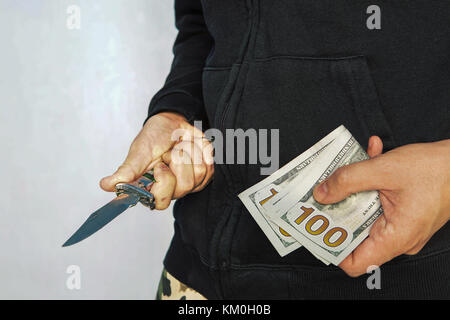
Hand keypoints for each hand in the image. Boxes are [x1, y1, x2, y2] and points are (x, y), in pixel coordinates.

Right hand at [100, 112, 213, 209]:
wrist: (173, 123)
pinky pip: (210, 164)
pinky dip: (201, 149)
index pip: (161, 201)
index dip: (164, 181)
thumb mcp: (139, 152)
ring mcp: (191, 183)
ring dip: (189, 151)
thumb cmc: (153, 138)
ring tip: (180, 146)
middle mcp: (172, 190)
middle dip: (177, 160)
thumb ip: (127, 170)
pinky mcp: (205, 174)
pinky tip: (192, 146)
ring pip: (199, 173)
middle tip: (169, 152)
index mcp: (153, 188)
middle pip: (185, 186)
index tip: (159, 164)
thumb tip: (106, 185)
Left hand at [313, 136, 449, 276]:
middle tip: (323, 193)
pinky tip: (371, 154)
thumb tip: (321, 194)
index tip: (316, 227)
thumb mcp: (385, 169)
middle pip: (355, 235)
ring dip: (354, 189)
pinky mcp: (402, 213)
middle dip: (337, 211)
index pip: (355, 262)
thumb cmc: (437, 169)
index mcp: (396, 237)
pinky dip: (370, 181)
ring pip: (365, 214)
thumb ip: (348, 181)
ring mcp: (401, 225)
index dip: (333, 247)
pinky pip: (378, 202)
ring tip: (348, 167)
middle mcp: (398, 237)